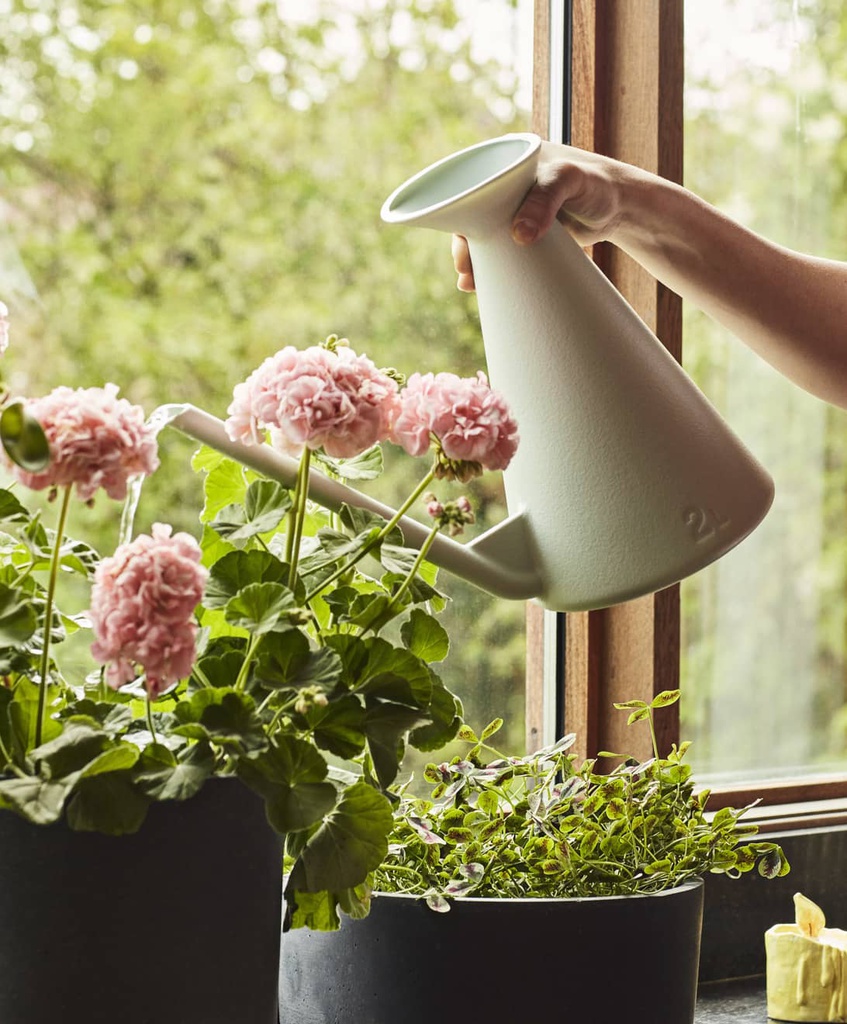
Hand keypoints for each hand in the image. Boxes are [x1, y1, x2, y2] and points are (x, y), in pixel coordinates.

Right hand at [452, 141, 632, 290]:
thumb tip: (518, 236)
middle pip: (473, 216)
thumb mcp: (568, 181)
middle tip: (466, 271)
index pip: (471, 186)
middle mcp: (505, 184)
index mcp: (507, 160)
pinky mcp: (525, 232)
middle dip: (466, 245)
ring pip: (485, 236)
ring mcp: (514, 210)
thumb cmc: (596, 182)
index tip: (462, 242)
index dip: (459, 214)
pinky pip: (501, 249)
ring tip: (470, 283)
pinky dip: (492, 265)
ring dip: (476, 260)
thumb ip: (544, 202)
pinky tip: (481, 282)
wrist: (622, 207)